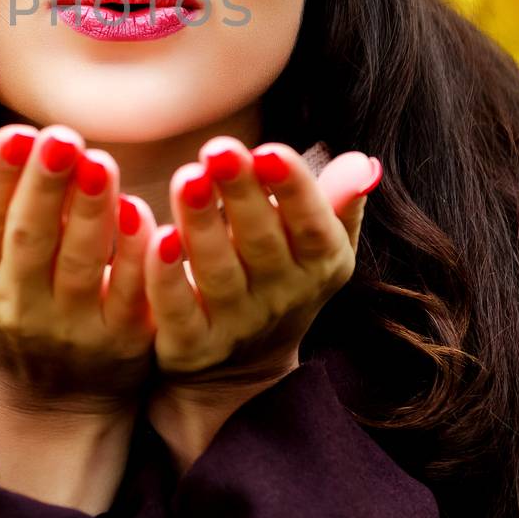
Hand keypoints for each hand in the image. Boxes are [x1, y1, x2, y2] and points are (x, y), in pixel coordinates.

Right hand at [0, 122, 158, 414]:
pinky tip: (143, 213)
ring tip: (100, 162)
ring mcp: (70, 327)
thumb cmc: (7, 301)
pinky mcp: (121, 340)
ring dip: (90, 211)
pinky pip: (130, 292)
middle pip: (29, 238)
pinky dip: (136, 254)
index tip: (18, 132)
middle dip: (45, 185)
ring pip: (80, 263)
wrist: (50, 399)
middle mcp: (15, 306)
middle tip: (62, 137)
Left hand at [144, 137, 378, 389]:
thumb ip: (336, 201)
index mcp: (318, 265)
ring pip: (217, 272)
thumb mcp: (320, 245)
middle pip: (261, 243)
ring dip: (201, 224)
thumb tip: (361, 163)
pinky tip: (157, 236)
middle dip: (242, 194)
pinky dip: (166, 276)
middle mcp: (279, 296)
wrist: (243, 369)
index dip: (294, 190)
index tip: (270, 150)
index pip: (312, 227)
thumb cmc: (282, 275)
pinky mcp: (191, 346)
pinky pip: (177, 312)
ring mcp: (235, 324)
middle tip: (219, 149)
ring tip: (187, 177)